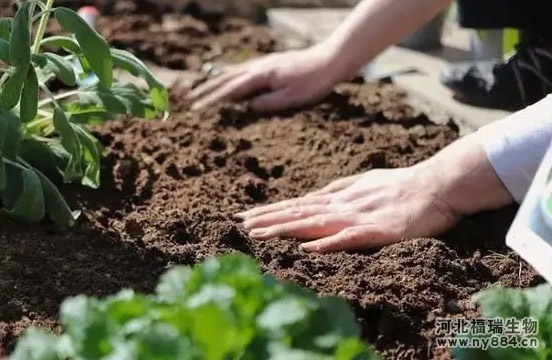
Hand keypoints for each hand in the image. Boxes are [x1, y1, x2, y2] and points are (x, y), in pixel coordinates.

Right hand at [187, 46, 346, 112]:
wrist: (331, 60)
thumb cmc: (314, 81)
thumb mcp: (291, 98)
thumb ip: (267, 103)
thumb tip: (246, 108)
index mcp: (261, 76)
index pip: (230, 90)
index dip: (212, 101)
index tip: (196, 110)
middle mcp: (258, 67)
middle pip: (226, 79)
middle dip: (206, 90)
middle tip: (189, 100)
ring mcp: (264, 64)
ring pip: (233, 72)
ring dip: (215, 82)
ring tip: (201, 90)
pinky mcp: (271, 64)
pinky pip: (244, 70)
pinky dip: (230, 76)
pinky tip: (229, 79)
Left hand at [234, 166, 459, 252]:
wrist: (438, 184)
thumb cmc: (402, 185)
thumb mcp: (364, 183)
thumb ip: (338, 190)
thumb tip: (313, 197)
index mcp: (340, 196)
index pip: (298, 204)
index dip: (271, 211)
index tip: (246, 216)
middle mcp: (343, 205)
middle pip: (299, 212)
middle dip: (268, 219)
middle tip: (240, 225)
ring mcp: (359, 217)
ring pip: (315, 223)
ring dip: (286, 229)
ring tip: (259, 235)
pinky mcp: (378, 231)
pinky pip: (350, 238)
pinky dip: (327, 243)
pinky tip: (307, 248)